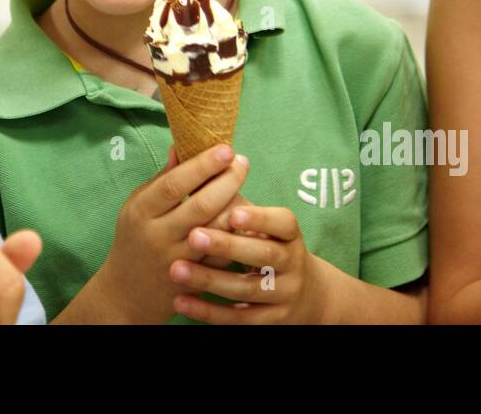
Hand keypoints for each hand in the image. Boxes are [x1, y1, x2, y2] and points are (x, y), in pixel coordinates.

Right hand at [94, 143, 249, 323]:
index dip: (202, 165)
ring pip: (217, 231)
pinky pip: (223, 255)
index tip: (224, 148)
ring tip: (246, 187)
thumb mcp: (138, 206)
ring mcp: (178, 260)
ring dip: (237, 206)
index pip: (174, 184)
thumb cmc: (134, 238)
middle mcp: (159, 236)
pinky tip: (247, 219)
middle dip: (227, 180)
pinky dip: (237, 235)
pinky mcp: (195, 279)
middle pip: (201, 205)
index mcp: (142, 212)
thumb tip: (181, 145)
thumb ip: (161, 179)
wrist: (127, 292)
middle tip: (242, 162)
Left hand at [170, 204, 328, 322]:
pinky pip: (236, 319)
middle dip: (227, 246)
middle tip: (193, 235)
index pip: (283, 222)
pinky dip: (208, 311)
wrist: (304, 295)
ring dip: (209, 279)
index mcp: (290, 235)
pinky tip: (180, 300)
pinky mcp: (269, 321)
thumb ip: (230, 197)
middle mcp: (292, 264)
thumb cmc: (267, 245)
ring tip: (176, 269)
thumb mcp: (261, 224)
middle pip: (263, 255)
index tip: (233, 212)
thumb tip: (192, 159)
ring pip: (246, 289)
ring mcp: (284, 294)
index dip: (260, 218)